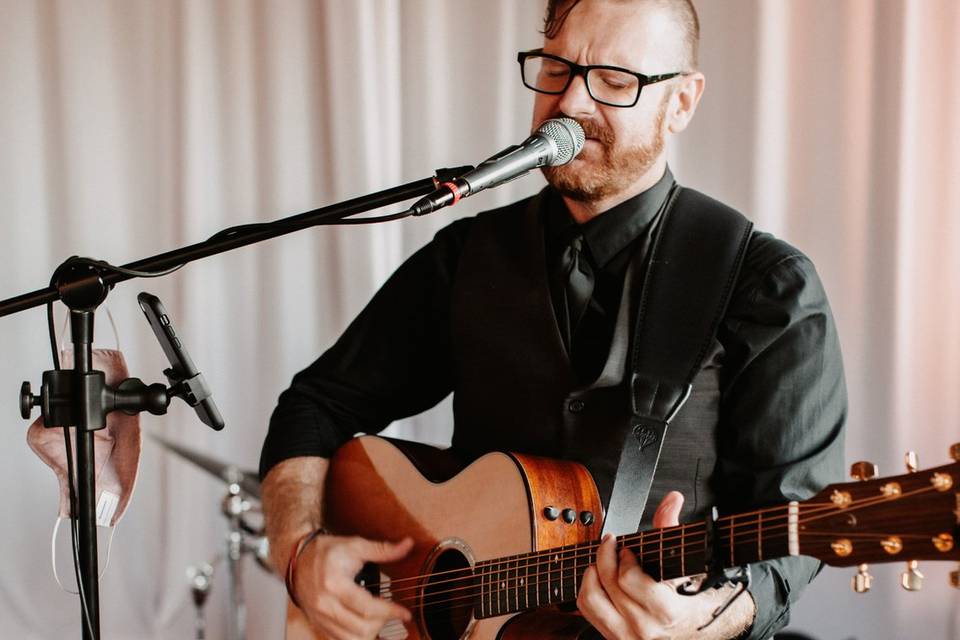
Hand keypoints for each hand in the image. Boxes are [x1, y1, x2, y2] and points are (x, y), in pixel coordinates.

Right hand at [292, 534, 413, 639]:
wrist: (297, 558)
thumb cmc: (326, 552)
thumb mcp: (355, 545)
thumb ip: (383, 549)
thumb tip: (407, 545)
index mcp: (334, 584)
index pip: (367, 608)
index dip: (390, 612)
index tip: (405, 613)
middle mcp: (325, 604)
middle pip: (361, 629)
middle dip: (382, 623)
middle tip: (391, 612)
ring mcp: (319, 617)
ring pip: (351, 639)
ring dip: (370, 633)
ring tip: (379, 619)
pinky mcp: (318, 623)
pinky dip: (356, 636)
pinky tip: (366, 625)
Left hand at [577, 491, 733, 639]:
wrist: (696, 633)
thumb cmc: (694, 600)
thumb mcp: (689, 567)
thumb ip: (674, 530)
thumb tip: (672, 498)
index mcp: (665, 612)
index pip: (628, 579)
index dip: (625, 558)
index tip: (629, 550)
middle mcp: (643, 628)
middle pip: (607, 583)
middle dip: (606, 555)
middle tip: (611, 543)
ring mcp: (626, 636)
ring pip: (590, 598)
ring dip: (592, 573)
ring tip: (602, 563)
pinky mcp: (614, 638)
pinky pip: (587, 611)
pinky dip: (588, 589)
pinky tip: (600, 580)